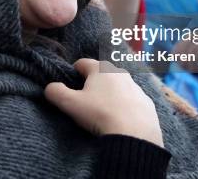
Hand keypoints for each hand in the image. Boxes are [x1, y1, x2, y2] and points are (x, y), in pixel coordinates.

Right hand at [45, 58, 163, 146]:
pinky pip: (132, 101)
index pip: (82, 63)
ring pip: (118, 86)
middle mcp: (120, 72)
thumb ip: (55, 92)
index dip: (73, 72)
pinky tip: (121, 120)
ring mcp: (136, 87)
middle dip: (93, 84)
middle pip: (101, 74)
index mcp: (101, 68)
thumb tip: (50, 87)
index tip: (70, 86)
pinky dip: (125, 107)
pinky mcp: (147, 102)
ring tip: (104, 113)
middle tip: (86, 102)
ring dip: (110, 95)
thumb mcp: (70, 104)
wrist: (135, 134)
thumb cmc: (100, 114)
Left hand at [172, 28, 197, 82]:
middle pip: (190, 37)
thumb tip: (175, 57)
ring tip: (190, 70)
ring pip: (195, 42)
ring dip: (189, 57)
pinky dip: (196, 58)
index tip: (175, 61)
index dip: (179, 47)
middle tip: (181, 66)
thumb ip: (195, 56)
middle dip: (182, 52)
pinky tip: (197, 69)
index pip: (189, 36)